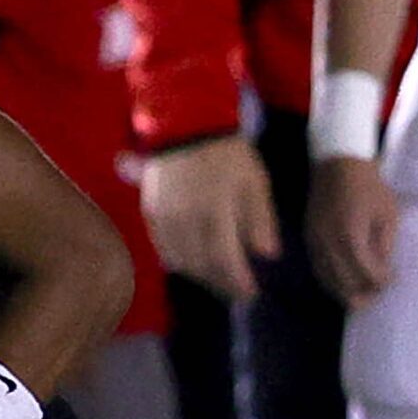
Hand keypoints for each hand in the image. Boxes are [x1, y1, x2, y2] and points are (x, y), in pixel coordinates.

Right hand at [141, 133, 279, 303]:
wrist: (186, 125)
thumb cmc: (228, 154)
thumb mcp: (255, 182)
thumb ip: (261, 219)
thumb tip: (267, 255)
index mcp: (215, 214)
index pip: (225, 261)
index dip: (238, 282)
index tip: (251, 293)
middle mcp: (186, 222)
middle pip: (201, 266)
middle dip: (219, 283)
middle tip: (236, 292)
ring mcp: (164, 219)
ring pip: (179, 261)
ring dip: (199, 276)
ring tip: (215, 279)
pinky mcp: (150, 213)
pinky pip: (162, 248)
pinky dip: (178, 261)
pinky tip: (191, 262)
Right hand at [308, 157, 398, 309]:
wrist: (337, 166)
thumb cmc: (369, 187)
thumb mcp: (387, 214)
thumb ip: (383, 245)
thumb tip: (383, 271)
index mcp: (352, 236)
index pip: (367, 272)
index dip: (382, 281)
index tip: (392, 279)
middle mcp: (329, 244)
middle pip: (345, 283)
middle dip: (363, 293)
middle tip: (377, 295)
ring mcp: (315, 243)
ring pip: (328, 280)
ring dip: (346, 291)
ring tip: (361, 296)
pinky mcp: (308, 241)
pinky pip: (318, 269)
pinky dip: (331, 281)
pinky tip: (342, 284)